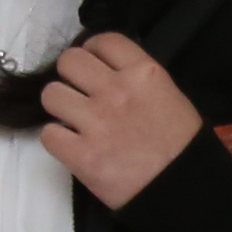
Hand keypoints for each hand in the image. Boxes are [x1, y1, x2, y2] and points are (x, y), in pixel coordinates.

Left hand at [37, 31, 205, 209]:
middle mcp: (117, 91)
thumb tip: (105, 70)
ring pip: (51, 94)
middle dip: (71, 76)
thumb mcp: (171, 96)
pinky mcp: (81, 155)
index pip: (103, 40)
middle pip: (69, 61)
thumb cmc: (182, 146)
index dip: (92, 50)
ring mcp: (96, 123)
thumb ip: (138, 78)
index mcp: (144, 74)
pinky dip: (58, 139)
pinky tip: (73, 144)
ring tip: (74, 120)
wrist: (183, 191)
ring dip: (60, 107)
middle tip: (80, 93)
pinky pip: (48, 134)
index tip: (93, 65)